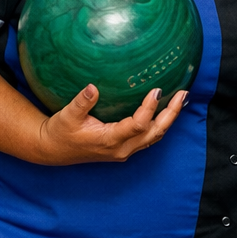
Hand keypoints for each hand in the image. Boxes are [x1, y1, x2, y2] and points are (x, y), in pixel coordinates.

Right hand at [36, 85, 184, 165]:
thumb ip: (81, 102)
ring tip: (181, 99)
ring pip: (154, 136)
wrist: (53, 150)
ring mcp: (125, 151)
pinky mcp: (125, 148)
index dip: (149, 108)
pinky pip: (148, 137)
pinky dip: (160, 123)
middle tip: (183, 93)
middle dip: (171, 113)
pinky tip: (166, 109)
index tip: (156, 89)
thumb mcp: (67, 116)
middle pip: (154, 132)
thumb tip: (93, 87)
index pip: (137, 125)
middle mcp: (121, 149)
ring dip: (169, 119)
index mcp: (109, 140)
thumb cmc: (60, 132)